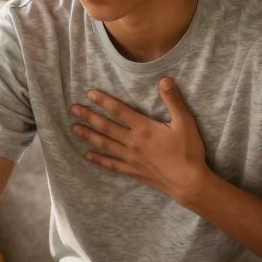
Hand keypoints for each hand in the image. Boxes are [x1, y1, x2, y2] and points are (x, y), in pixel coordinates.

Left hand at [69, 76, 208, 201]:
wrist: (188, 182)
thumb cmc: (188, 151)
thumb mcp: (185, 122)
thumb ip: (173, 101)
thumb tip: (164, 79)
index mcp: (144, 128)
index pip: (119, 110)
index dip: (103, 101)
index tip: (89, 94)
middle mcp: (133, 142)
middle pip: (106, 127)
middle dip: (88, 116)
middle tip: (73, 109)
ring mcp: (131, 158)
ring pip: (105, 144)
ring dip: (88, 136)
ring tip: (74, 129)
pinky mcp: (132, 171)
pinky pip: (111, 164)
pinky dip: (98, 160)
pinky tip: (86, 156)